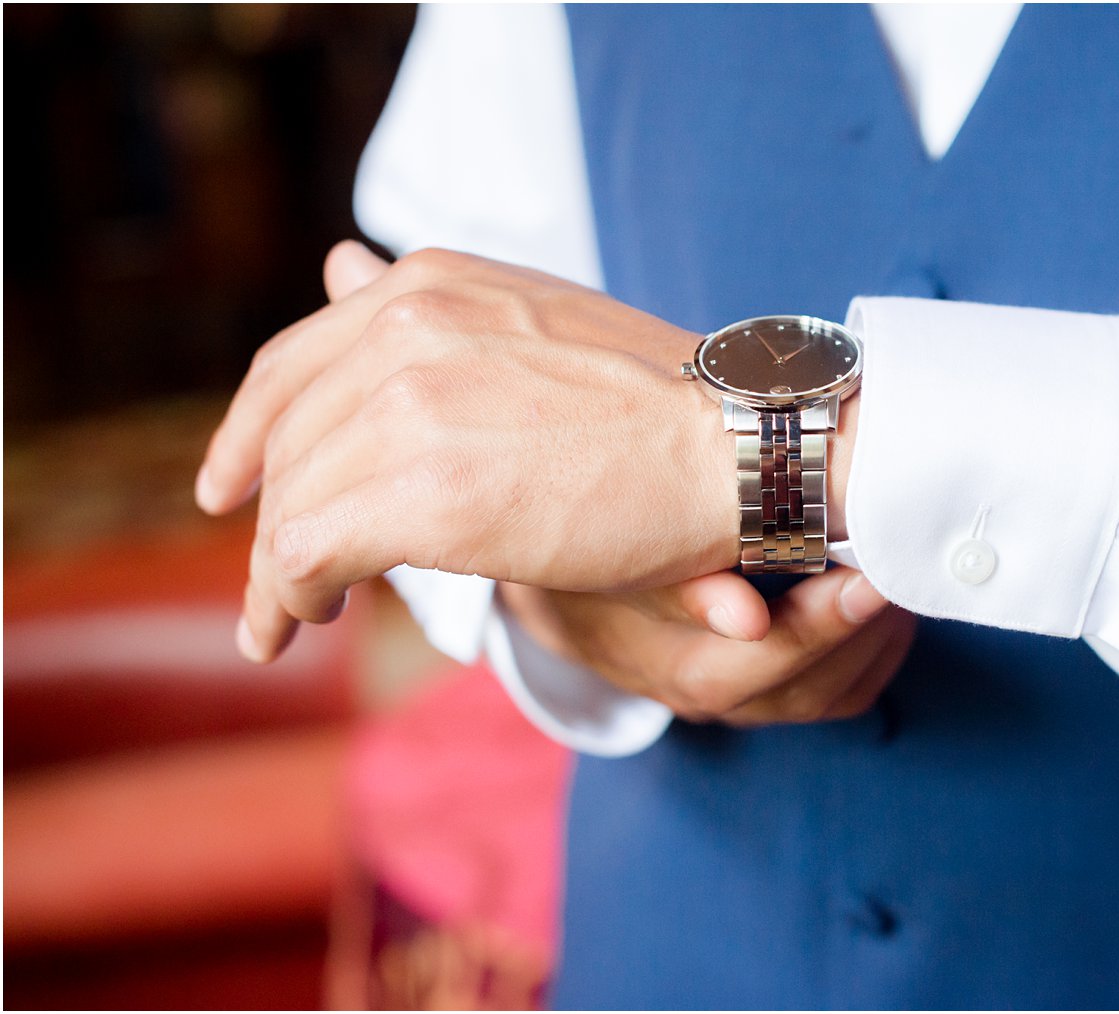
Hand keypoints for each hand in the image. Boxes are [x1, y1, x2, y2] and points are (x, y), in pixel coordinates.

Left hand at [197, 242, 764, 661]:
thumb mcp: (531, 324)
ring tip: (283, 619)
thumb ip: (431, 312)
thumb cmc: (661, 408)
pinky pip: (307, 551)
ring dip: (275, 571)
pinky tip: (306, 621)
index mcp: (432, 284)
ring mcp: (410, 404)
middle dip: (267, 516)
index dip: (247, 432)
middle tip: (273, 581)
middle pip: (287, 439)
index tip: (229, 489)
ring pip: (290, 502)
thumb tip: (339, 266)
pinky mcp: (422, 493)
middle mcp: (406, 326)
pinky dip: (289, 594)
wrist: (737, 448)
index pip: (296, 361)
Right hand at [502, 566, 916, 725]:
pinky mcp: (757, 691)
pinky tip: (886, 610)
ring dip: (876, 645)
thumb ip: (677, 585)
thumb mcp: (614, 559)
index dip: (825, 625)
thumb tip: (746, 616)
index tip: (871, 575)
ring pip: (828, 699)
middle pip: (808, 690)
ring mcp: (736, 701)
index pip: (764, 663)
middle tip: (902, 569)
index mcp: (673, 666)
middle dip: (865, 632)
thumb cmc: (590, 553)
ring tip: (902, 582)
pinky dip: (870, 658)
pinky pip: (831, 696)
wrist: (559, 586)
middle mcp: (709, 697)